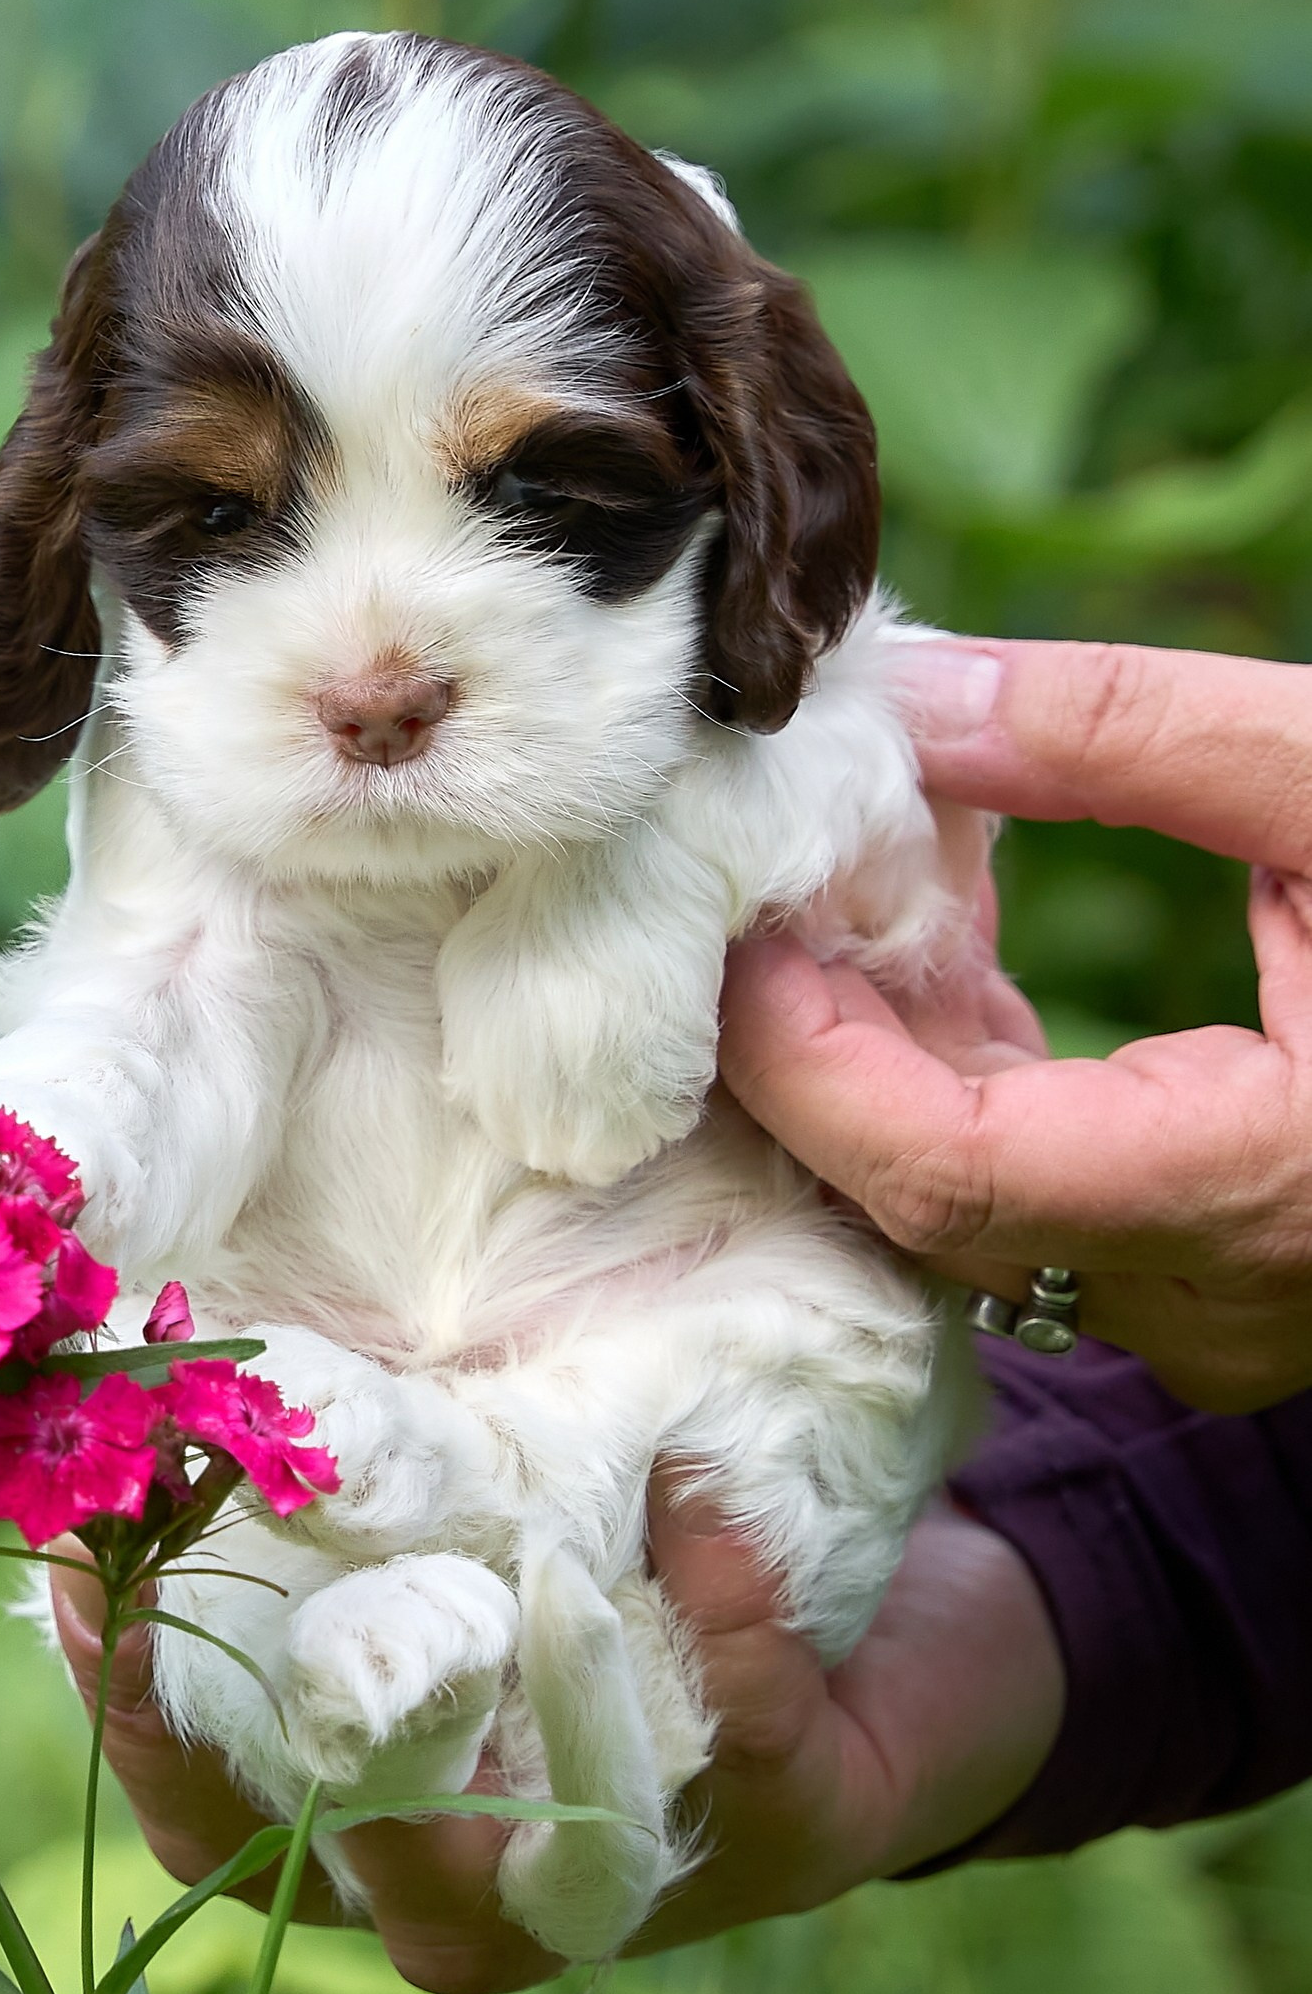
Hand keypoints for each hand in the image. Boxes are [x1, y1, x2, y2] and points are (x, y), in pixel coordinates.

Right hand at [48, 1485, 1062, 1993]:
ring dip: (496, 1739)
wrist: (888, 1620)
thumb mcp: (479, 1494)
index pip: (195, 1793)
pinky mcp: (780, 1834)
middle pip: (321, 1867)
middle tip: (235, 1587)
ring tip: (500, 1579)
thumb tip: (164, 1316)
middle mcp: (465, 1879)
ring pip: (515, 1894)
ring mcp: (617, 1887)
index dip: (121, 1692)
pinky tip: (694, 1492)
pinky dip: (719, 1617)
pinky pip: (742, 1746)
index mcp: (362, 1796)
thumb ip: (353, 1453)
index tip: (75, 1553)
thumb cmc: (624, 1537)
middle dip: (263, 1741)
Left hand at [722, 638, 1311, 1413]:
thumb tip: (921, 688)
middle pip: (926, 1199)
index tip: (735, 928)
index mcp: (1258, 1192)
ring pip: (967, 1205)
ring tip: (843, 876)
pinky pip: (1032, 1188)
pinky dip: (965, 1067)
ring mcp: (1212, 1304)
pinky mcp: (1210, 1267)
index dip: (804, 1057)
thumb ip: (1131, 734)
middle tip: (752, 879)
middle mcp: (1214, 1294)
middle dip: (818, 1042)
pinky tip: (943, 932)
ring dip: (884, 1046)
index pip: (945, 1175)